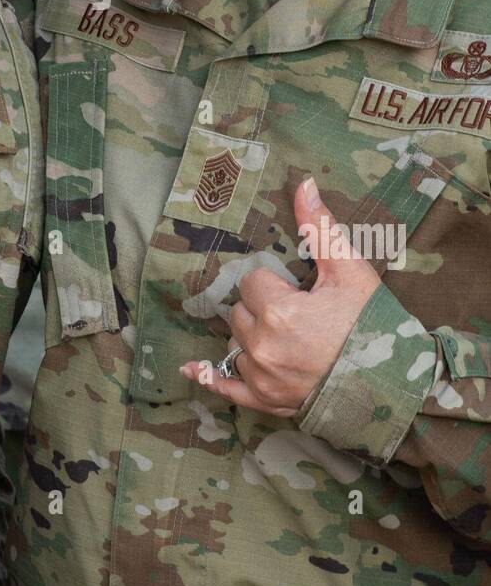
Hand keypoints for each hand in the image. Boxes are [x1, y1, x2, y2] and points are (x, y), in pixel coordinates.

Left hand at [180, 176, 381, 415]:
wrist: (394, 383)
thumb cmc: (373, 324)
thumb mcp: (349, 271)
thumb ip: (319, 228)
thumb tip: (303, 184)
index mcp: (278, 312)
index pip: (251, 281)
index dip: (273, 282)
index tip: (297, 291)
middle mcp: (263, 346)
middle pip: (240, 311)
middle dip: (261, 307)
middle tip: (296, 313)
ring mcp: (263, 378)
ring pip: (235, 343)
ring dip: (250, 336)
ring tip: (284, 336)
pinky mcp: (267, 401)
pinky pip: (227, 389)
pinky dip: (212, 377)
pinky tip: (190, 369)